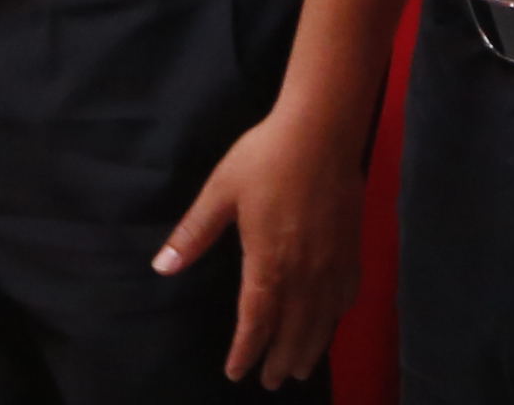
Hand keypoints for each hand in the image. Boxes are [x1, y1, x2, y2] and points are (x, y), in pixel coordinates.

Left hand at [162, 78, 371, 381]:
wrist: (321, 133)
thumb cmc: (266, 158)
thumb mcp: (220, 193)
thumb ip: (194, 234)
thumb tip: (162, 267)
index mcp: (268, 264)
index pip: (256, 322)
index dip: (246, 351)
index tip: (236, 372)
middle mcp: (304, 275)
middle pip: (292, 331)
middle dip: (278, 359)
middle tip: (269, 381)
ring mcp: (332, 266)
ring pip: (321, 323)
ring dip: (309, 349)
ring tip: (298, 370)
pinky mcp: (352, 252)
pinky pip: (345, 299)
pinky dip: (334, 322)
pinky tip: (329, 326)